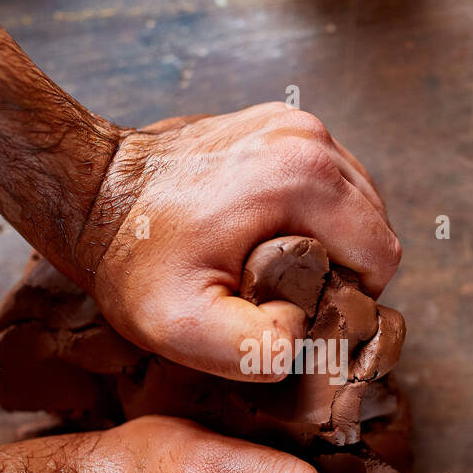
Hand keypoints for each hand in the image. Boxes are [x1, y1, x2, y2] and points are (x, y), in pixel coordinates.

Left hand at [74, 103, 399, 380]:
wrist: (91, 194)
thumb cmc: (133, 260)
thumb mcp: (182, 327)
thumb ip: (256, 350)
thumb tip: (302, 333)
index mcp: (304, 180)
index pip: (380, 255)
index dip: (353, 299)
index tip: (300, 311)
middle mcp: (309, 139)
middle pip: (373, 224)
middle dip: (342, 268)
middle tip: (282, 293)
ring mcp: (293, 122)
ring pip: (355, 200)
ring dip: (329, 240)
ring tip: (272, 265)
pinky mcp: (277, 122)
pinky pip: (326, 178)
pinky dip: (309, 211)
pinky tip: (264, 232)